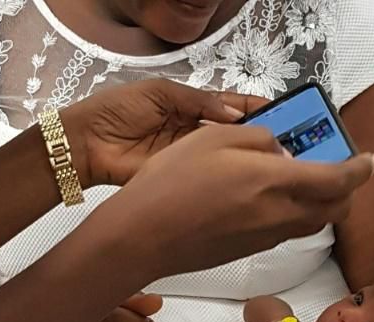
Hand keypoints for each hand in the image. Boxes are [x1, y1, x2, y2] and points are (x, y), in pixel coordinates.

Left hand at [63, 78, 267, 187]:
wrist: (88, 144)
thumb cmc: (115, 111)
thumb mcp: (161, 93)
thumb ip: (199, 100)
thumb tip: (232, 111)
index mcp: (190, 106)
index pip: (229, 106)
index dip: (252, 108)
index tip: (278, 111)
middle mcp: (194, 133)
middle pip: (234, 133)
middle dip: (258, 133)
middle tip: (285, 136)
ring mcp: (190, 158)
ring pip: (227, 156)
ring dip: (248, 155)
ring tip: (273, 154)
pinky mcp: (182, 177)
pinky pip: (209, 175)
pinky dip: (228, 175)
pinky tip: (247, 173)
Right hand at [94, 125, 373, 282]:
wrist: (144, 238)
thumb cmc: (172, 182)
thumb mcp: (216, 138)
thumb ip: (261, 140)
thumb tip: (283, 153)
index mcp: (275, 183)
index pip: (339, 181)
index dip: (361, 170)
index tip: (370, 160)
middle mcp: (280, 216)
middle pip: (335, 210)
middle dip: (346, 190)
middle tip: (336, 167)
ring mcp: (266, 239)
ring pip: (312, 223)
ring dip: (320, 203)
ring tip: (300, 180)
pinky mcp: (251, 251)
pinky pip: (286, 231)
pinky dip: (293, 214)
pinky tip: (267, 199)